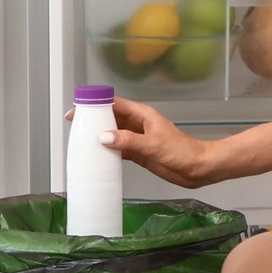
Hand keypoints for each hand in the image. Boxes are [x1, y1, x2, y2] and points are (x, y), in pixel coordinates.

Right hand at [84, 97, 212, 187]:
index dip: (95, 104)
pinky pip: (119, 148)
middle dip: (94, 119)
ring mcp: (139, 138)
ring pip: (114, 133)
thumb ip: (129, 140)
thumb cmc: (181, 152)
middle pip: (112, 117)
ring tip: (80, 140)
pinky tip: (96, 155)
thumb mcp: (153, 145)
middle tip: (74, 126)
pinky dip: (108, 150)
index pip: (115, 104)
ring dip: (99, 135)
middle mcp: (139, 124)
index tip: (78, 109)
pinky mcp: (140, 153)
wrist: (197, 168)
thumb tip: (102, 136)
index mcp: (143, 115)